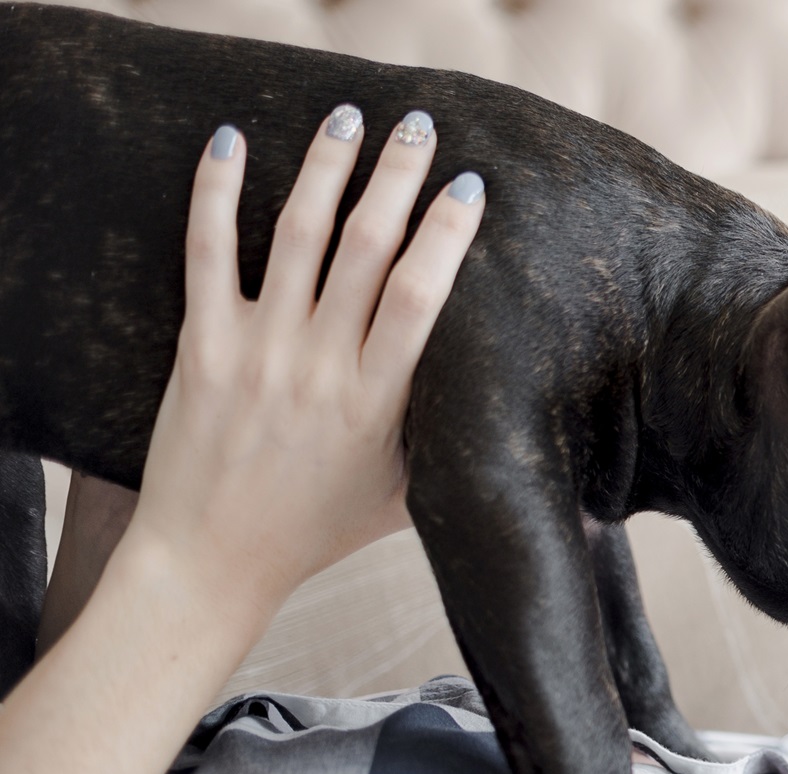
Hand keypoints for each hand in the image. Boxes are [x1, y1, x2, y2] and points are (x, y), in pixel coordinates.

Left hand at [124, 107, 483, 627]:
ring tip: (348, 117)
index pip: (424, 295)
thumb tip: (504, 421)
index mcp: (378, 403)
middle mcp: (321, 367)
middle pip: (369, 248)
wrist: (213, 560)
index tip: (469, 186)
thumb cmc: (317, 532)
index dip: (449, 232)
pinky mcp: (201, 347)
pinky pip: (206, 253)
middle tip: (418, 127)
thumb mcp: (402, 500)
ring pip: (299, 235)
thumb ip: (445, 450)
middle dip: (398, 176)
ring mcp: (258, 352)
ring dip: (328, 168)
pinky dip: (216, 192)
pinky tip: (233, 141)